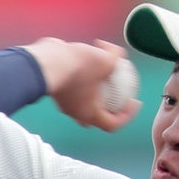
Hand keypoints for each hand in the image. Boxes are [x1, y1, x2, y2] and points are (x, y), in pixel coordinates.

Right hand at [22, 37, 140, 130]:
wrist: (44, 62)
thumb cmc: (77, 67)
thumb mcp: (105, 60)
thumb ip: (116, 57)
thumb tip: (120, 54)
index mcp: (90, 114)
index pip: (113, 124)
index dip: (127, 115)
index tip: (134, 102)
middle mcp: (76, 112)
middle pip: (96, 116)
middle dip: (108, 108)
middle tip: (117, 93)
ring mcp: (64, 102)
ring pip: (82, 101)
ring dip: (94, 90)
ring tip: (101, 71)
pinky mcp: (56, 89)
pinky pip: (72, 87)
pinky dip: (81, 78)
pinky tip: (84, 60)